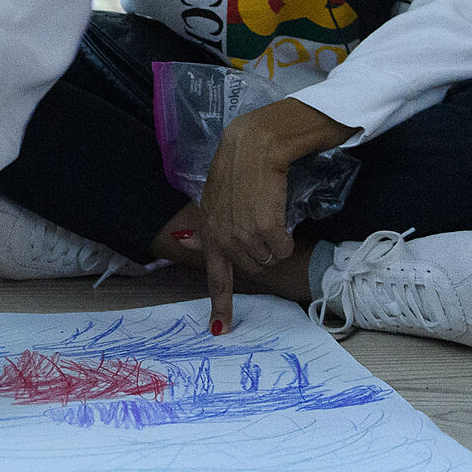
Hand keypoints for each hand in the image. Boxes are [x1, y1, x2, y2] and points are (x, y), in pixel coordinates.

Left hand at [200, 97, 351, 334]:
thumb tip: (185, 243)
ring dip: (276, 242)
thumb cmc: (240, 165)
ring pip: (269, 259)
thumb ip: (207, 224)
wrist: (256, 141)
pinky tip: (281, 213)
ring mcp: (241, 232)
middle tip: (264, 221)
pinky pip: (281, 248)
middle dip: (263, 251)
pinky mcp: (263, 225)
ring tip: (270, 211)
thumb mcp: (215, 195)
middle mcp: (222, 235)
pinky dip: (286, 236)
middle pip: (253, 268)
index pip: (214, 275)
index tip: (219, 331)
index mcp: (208, 229)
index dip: (219, 305)